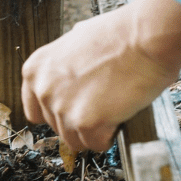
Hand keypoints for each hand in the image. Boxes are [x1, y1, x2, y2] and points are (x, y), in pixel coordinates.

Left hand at [21, 0, 180, 150]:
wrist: (146, 38)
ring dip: (94, 131)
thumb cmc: (119, 35)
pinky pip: (96, 144)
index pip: (35, 111)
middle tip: (101, 103)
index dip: (58, 113)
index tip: (73, 111)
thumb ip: (63, 67)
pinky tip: (119, 116)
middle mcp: (44, 90)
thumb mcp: (75, 43)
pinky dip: (109, 136)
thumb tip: (68, 80)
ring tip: (111, 108)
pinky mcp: (86, 122)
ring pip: (75, 140)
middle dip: (79, 120)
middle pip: (57, 127)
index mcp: (36, 70)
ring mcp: (63, 107)